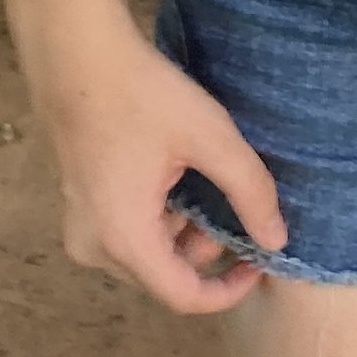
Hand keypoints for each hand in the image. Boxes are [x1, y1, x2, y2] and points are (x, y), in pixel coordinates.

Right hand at [25, 7, 288, 312]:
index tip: (258, 263)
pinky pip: (128, 235)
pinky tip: (176, 178)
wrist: (80, 59)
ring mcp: (81, 230)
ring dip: (184, 234)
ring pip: (147, 256)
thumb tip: (276, 241)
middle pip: (165, 276)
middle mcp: (95, 248)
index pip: (184, 297)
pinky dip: (159, 221)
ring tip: (205, 183)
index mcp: (125, 239)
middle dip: (207, 252)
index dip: (227, 290)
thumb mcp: (209, 137)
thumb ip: (249, 190)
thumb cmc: (144, 96)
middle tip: (235, 208)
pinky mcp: (79, 210)